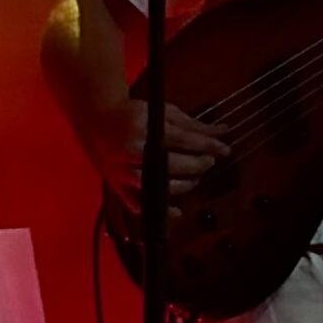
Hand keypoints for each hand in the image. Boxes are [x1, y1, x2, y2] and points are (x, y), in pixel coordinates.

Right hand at [87, 99, 230, 207]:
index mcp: (144, 129)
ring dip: (185, 184)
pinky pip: (140, 205)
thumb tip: (222, 132)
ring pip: (161, 187)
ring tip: (194, 176)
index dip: (207, 146)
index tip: (224, 150)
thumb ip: (192, 124)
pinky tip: (177, 211)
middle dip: (198, 165)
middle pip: (174, 165)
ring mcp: (124, 173)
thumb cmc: (134, 113)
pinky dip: (160, 210)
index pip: (183, 141)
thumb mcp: (163, 111)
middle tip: (209, 161)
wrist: (97, 119)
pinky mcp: (118, 186)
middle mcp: (133, 153)